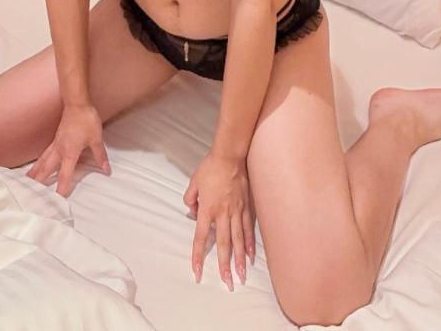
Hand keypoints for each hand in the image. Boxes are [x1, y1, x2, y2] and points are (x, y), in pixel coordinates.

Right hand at [26, 104, 110, 196]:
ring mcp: (55, 144)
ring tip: (27, 182)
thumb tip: (106, 170)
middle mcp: (59, 150)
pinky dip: (39, 162)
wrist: (77, 103)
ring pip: (42, 161)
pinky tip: (37, 164)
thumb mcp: (97, 139)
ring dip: (35, 172)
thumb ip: (100, 156)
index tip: (56, 200)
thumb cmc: (86, 120)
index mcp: (69, 153)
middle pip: (47, 170)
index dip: (61, 188)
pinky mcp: (55, 139)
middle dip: (39, 183)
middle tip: (31, 195)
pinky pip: (44, 154)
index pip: (64, 175)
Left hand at [183, 150, 255, 289]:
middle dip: (225, 266)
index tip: (197, 272)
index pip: (201, 238)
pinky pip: (248, 228)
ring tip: (241, 276)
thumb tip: (192, 210)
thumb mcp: (193, 183)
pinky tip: (250, 256)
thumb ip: (190, 199)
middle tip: (228, 284)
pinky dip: (249, 243)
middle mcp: (222, 214)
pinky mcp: (246, 206)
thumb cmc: (210, 168)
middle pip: (223, 244)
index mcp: (207, 209)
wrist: (229, 155)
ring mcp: (236, 211)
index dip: (198, 256)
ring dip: (239, 260)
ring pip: (238, 240)